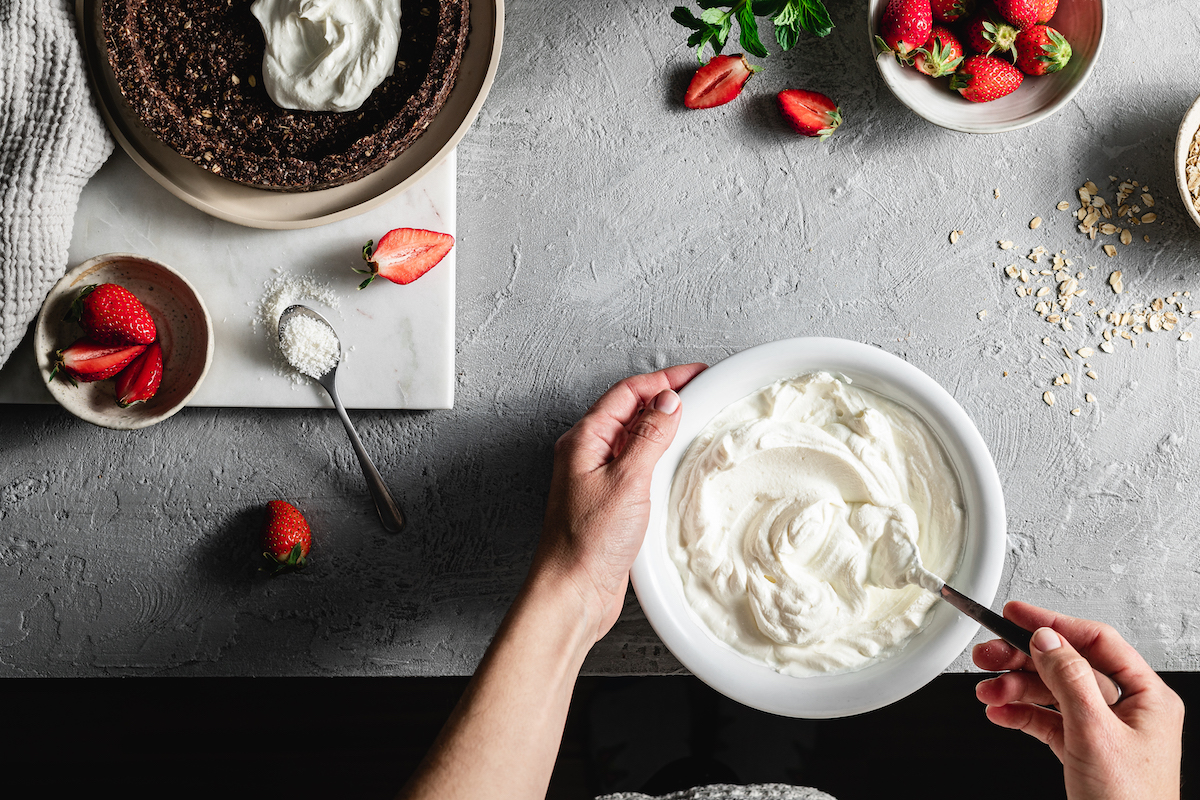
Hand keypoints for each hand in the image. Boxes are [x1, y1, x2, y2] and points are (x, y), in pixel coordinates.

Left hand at [533, 363, 706, 642]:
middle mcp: (587, 454)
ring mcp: (597, 476)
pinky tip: (676, 460)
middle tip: (701, 390)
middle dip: (665, 395)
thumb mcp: (627, 482)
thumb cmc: (587, 543)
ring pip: (634, 436)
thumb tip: (667, 402)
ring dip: (663, 424)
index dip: (664, 379)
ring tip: (695, 417)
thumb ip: (648, 438)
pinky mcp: (609, 500)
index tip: (696, 374)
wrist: (573, 592)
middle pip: (630, 409)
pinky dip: (659, 453)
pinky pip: (637, 463)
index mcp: (584, 440)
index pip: (627, 392)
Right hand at [973, 601, 1183, 799]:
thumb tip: (1047, 639)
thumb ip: (1070, 679)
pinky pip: (1046, 721)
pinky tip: (1000, 713)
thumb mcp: (1095, 733)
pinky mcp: (1083, 749)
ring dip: (1014, 689)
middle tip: (989, 654)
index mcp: (1146, 697)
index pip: (1096, 642)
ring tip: (988, 691)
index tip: (1016, 614)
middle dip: (1023, 661)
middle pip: (1067, 666)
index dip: (1053, 624)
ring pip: (1051, 693)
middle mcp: (1127, 709)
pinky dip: (1020, 715)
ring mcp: (1104, 729)